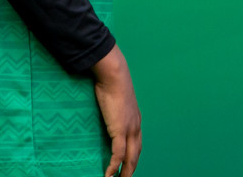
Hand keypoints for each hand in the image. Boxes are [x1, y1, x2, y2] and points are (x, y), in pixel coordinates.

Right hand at [92, 45, 141, 176]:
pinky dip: (114, 166)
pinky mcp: (120, 130)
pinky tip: (109, 174)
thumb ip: (113, 105)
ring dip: (125, 171)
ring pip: (130, 156)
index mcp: (135, 118)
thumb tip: (104, 105)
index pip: (137, 142)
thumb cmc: (112, 81)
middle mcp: (135, 125)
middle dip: (132, 167)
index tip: (129, 164)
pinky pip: (118, 154)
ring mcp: (129, 128)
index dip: (134, 155)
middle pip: (136, 153)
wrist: (114, 75)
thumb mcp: (114, 96)